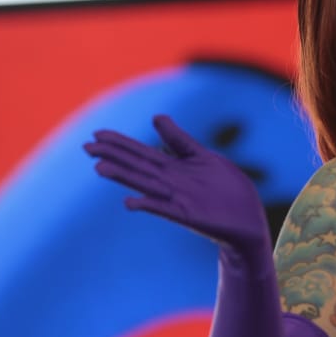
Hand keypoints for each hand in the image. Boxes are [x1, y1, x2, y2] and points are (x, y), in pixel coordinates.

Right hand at [84, 114, 270, 258]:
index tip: (96, 134)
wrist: (249, 219)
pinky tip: (130, 202)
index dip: (120, 144)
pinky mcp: (188, 216)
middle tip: (87, 147)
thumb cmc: (227, 188)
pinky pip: (165, 210)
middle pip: (137, 166)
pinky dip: (148, 206)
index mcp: (173, 167)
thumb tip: (155, 118)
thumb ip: (179, 140)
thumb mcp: (203, 156)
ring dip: (124, 178)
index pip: (141, 152)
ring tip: (100, 168)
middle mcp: (170, 183)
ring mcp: (177, 200)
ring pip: (146, 185)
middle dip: (114, 156)